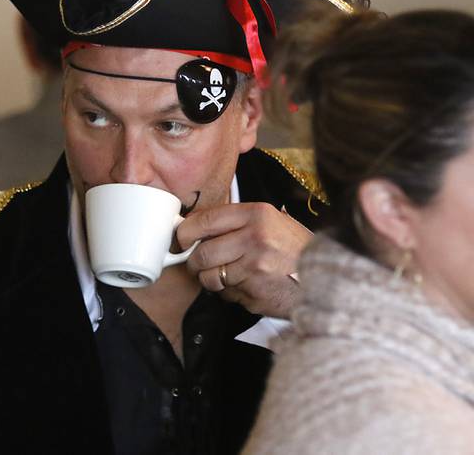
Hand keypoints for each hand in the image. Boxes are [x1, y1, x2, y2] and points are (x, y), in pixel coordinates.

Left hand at [177, 202, 311, 317]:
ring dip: (211, 281)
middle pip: (202, 253)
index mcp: (258, 215)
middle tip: (197, 264)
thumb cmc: (295, 250)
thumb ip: (238, 222)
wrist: (330, 280)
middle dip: (194, 262)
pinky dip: (230, 294)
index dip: (185, 232)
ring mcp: (256, 268)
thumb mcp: (273, 223)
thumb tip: (196, 226)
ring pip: (210, 277)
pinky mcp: (256, 292)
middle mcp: (256, 238)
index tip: (179, 239)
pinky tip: (247, 287)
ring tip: (228, 276)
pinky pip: (227, 295)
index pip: (205, 220)